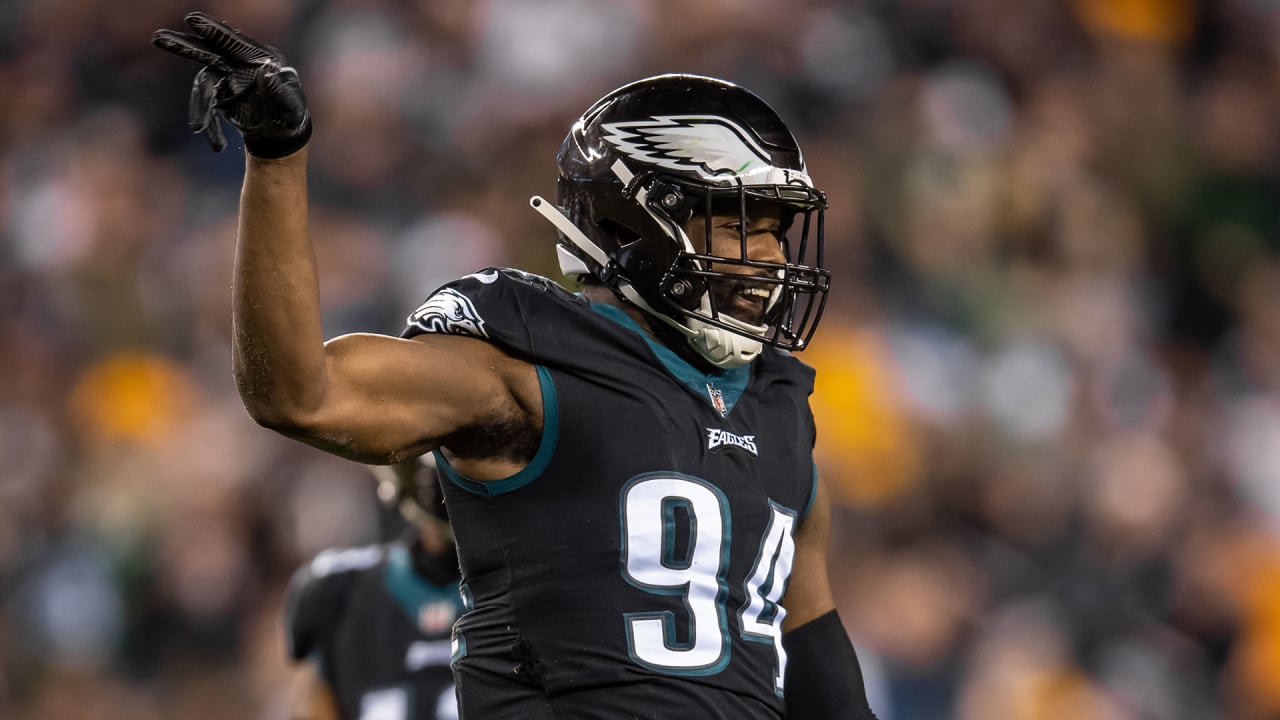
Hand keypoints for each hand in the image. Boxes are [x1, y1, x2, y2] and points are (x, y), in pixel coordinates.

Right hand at [152, 12, 310, 156]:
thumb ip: (280, 91)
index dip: (214, 31)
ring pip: (204, 84)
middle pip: (208, 52)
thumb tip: (266, 72)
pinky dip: (208, 121)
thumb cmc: (291, 116)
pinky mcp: (221, 94)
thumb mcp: (292, 107)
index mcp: (260, 60)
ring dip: (200, 107)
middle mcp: (240, 65)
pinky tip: (215, 141)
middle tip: (158, 37)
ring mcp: (228, 78)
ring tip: (200, 129)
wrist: (281, 133)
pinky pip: (207, 105)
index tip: (192, 20)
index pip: (233, 43)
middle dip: (184, 46)